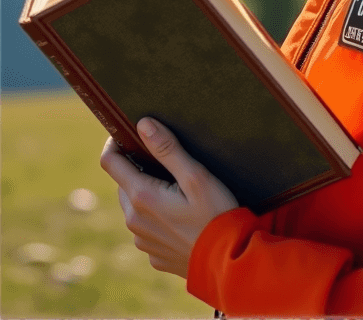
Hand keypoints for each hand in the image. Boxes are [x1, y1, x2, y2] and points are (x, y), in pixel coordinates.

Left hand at [100, 117, 238, 277]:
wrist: (228, 262)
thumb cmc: (216, 214)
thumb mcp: (196, 176)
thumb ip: (167, 149)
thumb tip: (143, 124)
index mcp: (141, 197)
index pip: (110, 162)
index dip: (115, 143)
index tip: (127, 132)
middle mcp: (134, 221)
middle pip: (123, 184)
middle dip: (136, 169)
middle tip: (165, 162)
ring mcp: (143, 241)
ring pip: (134, 207)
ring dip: (145, 194)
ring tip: (176, 190)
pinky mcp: (154, 255)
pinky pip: (147, 229)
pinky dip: (156, 217)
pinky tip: (181, 216)